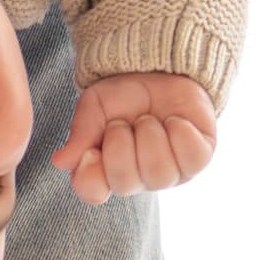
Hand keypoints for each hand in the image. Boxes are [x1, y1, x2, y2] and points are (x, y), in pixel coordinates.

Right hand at [50, 71, 217, 203]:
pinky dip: (180, 131)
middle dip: (121, 141)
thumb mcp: (95, 105)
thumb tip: (60, 162)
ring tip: (150, 119)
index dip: (90, 173)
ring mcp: (171, 172)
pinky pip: (191, 157)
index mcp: (107, 168)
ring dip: (150, 133)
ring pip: (159, 172)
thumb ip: (81, 132)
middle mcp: (139, 177)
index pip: (92, 191)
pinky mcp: (198, 158)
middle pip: (125, 182)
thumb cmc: (124, 93)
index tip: (92, 149)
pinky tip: (175, 122)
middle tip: (125, 122)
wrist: (159, 67)